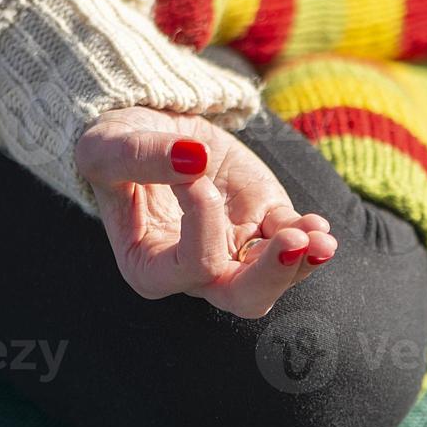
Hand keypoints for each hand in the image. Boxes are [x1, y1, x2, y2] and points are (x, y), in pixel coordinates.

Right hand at [75, 107, 336, 318]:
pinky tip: (317, 224)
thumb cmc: (115, 148)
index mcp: (150, 267)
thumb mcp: (108, 146)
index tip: (193, 175)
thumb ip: (141, 155)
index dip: (202, 221)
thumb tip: (193, 158)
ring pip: (276, 278)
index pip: (192, 265)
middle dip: (271, 275)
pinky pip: (294, 243)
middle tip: (290, 242)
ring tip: (318, 235)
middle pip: (243, 297)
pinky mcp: (263, 223)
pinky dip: (309, 236)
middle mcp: (196, 271)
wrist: (149, 130)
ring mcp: (235, 249)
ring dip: (302, 259)